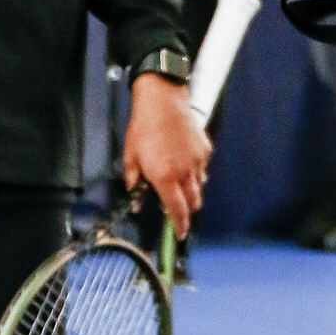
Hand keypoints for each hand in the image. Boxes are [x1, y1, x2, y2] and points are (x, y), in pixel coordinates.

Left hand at [122, 74, 210, 236]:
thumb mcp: (131, 156)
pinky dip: (195, 171)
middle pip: (193, 202)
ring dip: (191, 190)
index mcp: (165, 177)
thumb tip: (135, 199)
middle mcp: (185, 172)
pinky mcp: (205, 149)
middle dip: (187, 210)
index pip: (176, 211)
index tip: (179, 235)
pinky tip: (183, 161)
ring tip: (178, 181)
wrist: (162, 100)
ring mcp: (198, 160)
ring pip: (200, 186)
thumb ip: (134, 182)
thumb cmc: (144, 127)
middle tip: (176, 208)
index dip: (179, 226)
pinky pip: (202, 168)